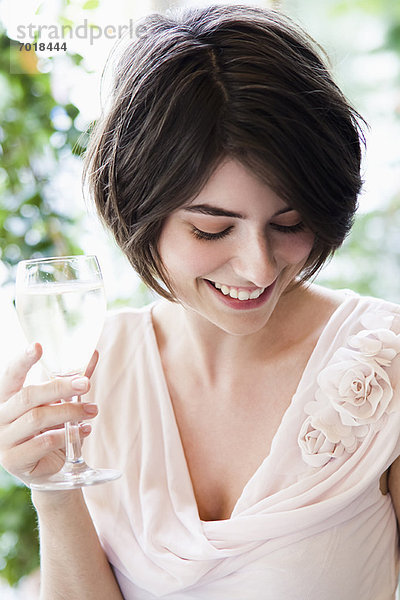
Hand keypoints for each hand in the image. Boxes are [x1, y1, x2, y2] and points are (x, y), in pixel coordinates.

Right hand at [0, 343, 98, 486]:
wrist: (48, 468)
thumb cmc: (51, 428)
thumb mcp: (60, 402)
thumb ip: (73, 380)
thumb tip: (93, 354)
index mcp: (7, 397)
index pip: (11, 374)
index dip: (23, 360)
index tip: (38, 346)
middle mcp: (0, 416)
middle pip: (28, 396)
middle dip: (60, 387)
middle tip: (85, 384)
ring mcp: (3, 439)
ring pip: (37, 418)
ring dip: (69, 412)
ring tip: (91, 411)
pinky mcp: (14, 460)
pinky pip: (43, 442)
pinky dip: (67, 435)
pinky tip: (83, 430)